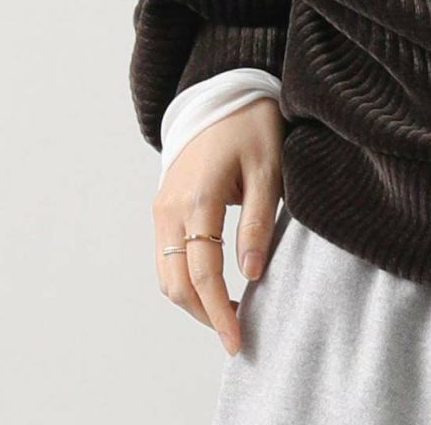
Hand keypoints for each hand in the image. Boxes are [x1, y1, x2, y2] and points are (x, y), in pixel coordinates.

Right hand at [152, 97, 284, 354]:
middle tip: (237, 334)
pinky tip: (213, 288)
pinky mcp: (164, 206)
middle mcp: (170, 207)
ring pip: (166, 274)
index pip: (203, 273)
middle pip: (176, 283)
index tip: (237, 339)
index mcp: (197, 198)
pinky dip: (185, 279)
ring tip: (228, 314)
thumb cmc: (254, 126)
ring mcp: (162, 207)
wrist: (226, 92)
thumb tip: (251, 273)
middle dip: (204, 315)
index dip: (219, 311)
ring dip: (193, 301)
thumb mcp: (268, 169)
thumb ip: (258, 221)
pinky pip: (167, 256)